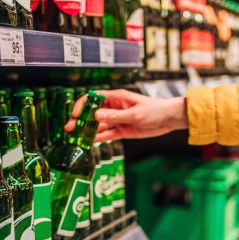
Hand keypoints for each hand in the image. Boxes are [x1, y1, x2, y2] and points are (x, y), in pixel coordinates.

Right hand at [66, 89, 187, 141]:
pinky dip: (98, 138)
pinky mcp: (122, 130)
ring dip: (87, 130)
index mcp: (116, 98)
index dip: (83, 105)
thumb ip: (115, 116)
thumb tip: (96, 115)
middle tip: (69, 128)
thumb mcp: (135, 114)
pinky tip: (89, 142)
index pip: (94, 98)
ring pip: (98, 125)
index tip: (76, 115)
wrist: (169, 120)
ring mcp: (117, 119)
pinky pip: (107, 134)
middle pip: (92, 113)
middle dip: (81, 120)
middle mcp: (114, 108)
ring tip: (76, 138)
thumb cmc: (154, 110)